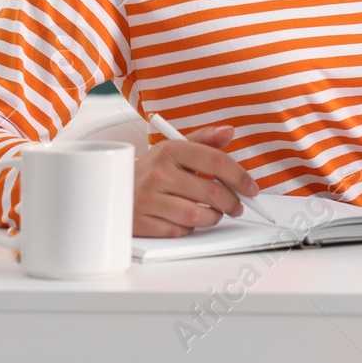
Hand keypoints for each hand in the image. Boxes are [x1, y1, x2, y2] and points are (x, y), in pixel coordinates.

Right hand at [133, 123, 260, 236]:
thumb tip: (229, 131)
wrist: (110, 189)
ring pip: (198, 215)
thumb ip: (203, 140)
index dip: (240, 176)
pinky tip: (185, 220)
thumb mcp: (173, 150)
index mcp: (169, 150)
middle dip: (232, 202)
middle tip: (236, 206)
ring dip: (212, 217)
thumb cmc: (150, 171)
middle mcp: (157, 172)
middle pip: (211, 191)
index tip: (251, 188)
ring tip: (212, 213)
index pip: (216, 160)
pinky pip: (179, 231)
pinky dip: (189, 229)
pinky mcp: (142, 222)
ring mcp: (148, 199)